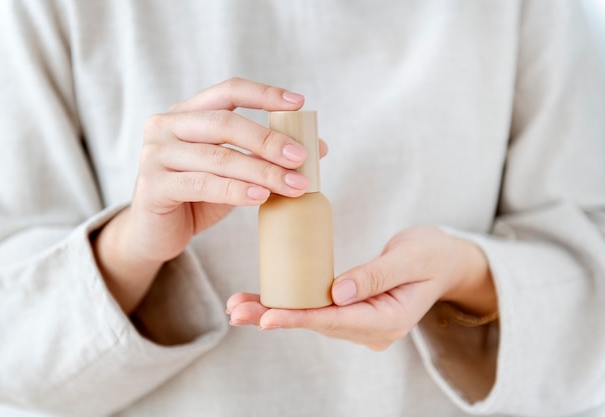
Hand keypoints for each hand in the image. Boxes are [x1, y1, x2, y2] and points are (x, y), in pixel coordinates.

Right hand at [93, 78, 325, 312]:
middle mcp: (165, 125)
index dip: (264, 94)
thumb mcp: (234, 172)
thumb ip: (264, 156)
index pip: (228, 91)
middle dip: (269, 140)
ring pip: (219, 157)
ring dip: (262, 171)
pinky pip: (203, 184)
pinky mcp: (152, 185)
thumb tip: (318, 147)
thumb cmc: (197, 197)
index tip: (299, 103)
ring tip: (294, 185)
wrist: (155, 234)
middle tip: (301, 157)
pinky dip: (236, 190)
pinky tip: (261, 196)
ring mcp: (155, 154)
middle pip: (225, 123)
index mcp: (186, 113)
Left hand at [227, 226, 496, 350]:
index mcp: (390, 320)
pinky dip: (291, 305)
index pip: (337, 320)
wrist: (446, 262)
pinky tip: (263, 302)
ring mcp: (363, 325)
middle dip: (276, 316)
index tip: (268, 317)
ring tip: (238, 307)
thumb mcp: (409, 258)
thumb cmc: (431, 254)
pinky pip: (319, 311)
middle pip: (318, 324)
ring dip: (276, 312)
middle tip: (236, 312)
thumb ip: (375, 275)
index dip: (300, 318)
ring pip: (313, 319)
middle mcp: (373, 330)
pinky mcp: (354, 314)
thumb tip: (337, 293)